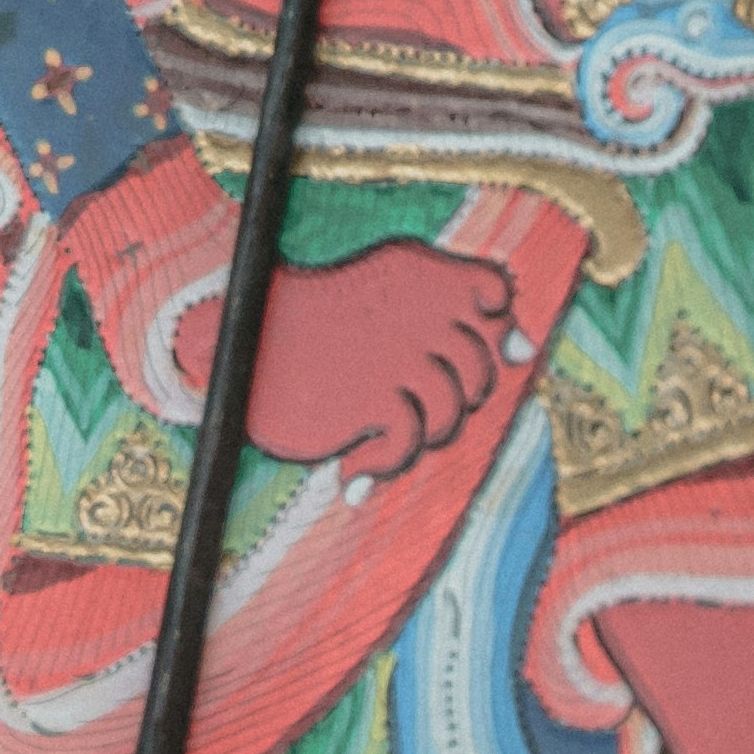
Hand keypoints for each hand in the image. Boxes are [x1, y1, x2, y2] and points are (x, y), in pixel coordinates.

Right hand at [240, 237, 525, 477]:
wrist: (228, 341)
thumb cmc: (305, 325)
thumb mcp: (379, 296)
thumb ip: (451, 311)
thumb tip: (525, 348)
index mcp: (415, 276)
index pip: (491, 293)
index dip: (503, 328)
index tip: (496, 350)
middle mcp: (412, 312)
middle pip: (477, 367)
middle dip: (459, 397)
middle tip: (408, 402)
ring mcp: (393, 355)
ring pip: (448, 412)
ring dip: (422, 435)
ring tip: (385, 436)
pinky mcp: (368, 395)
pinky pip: (406, 442)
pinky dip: (381, 466)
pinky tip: (351, 476)